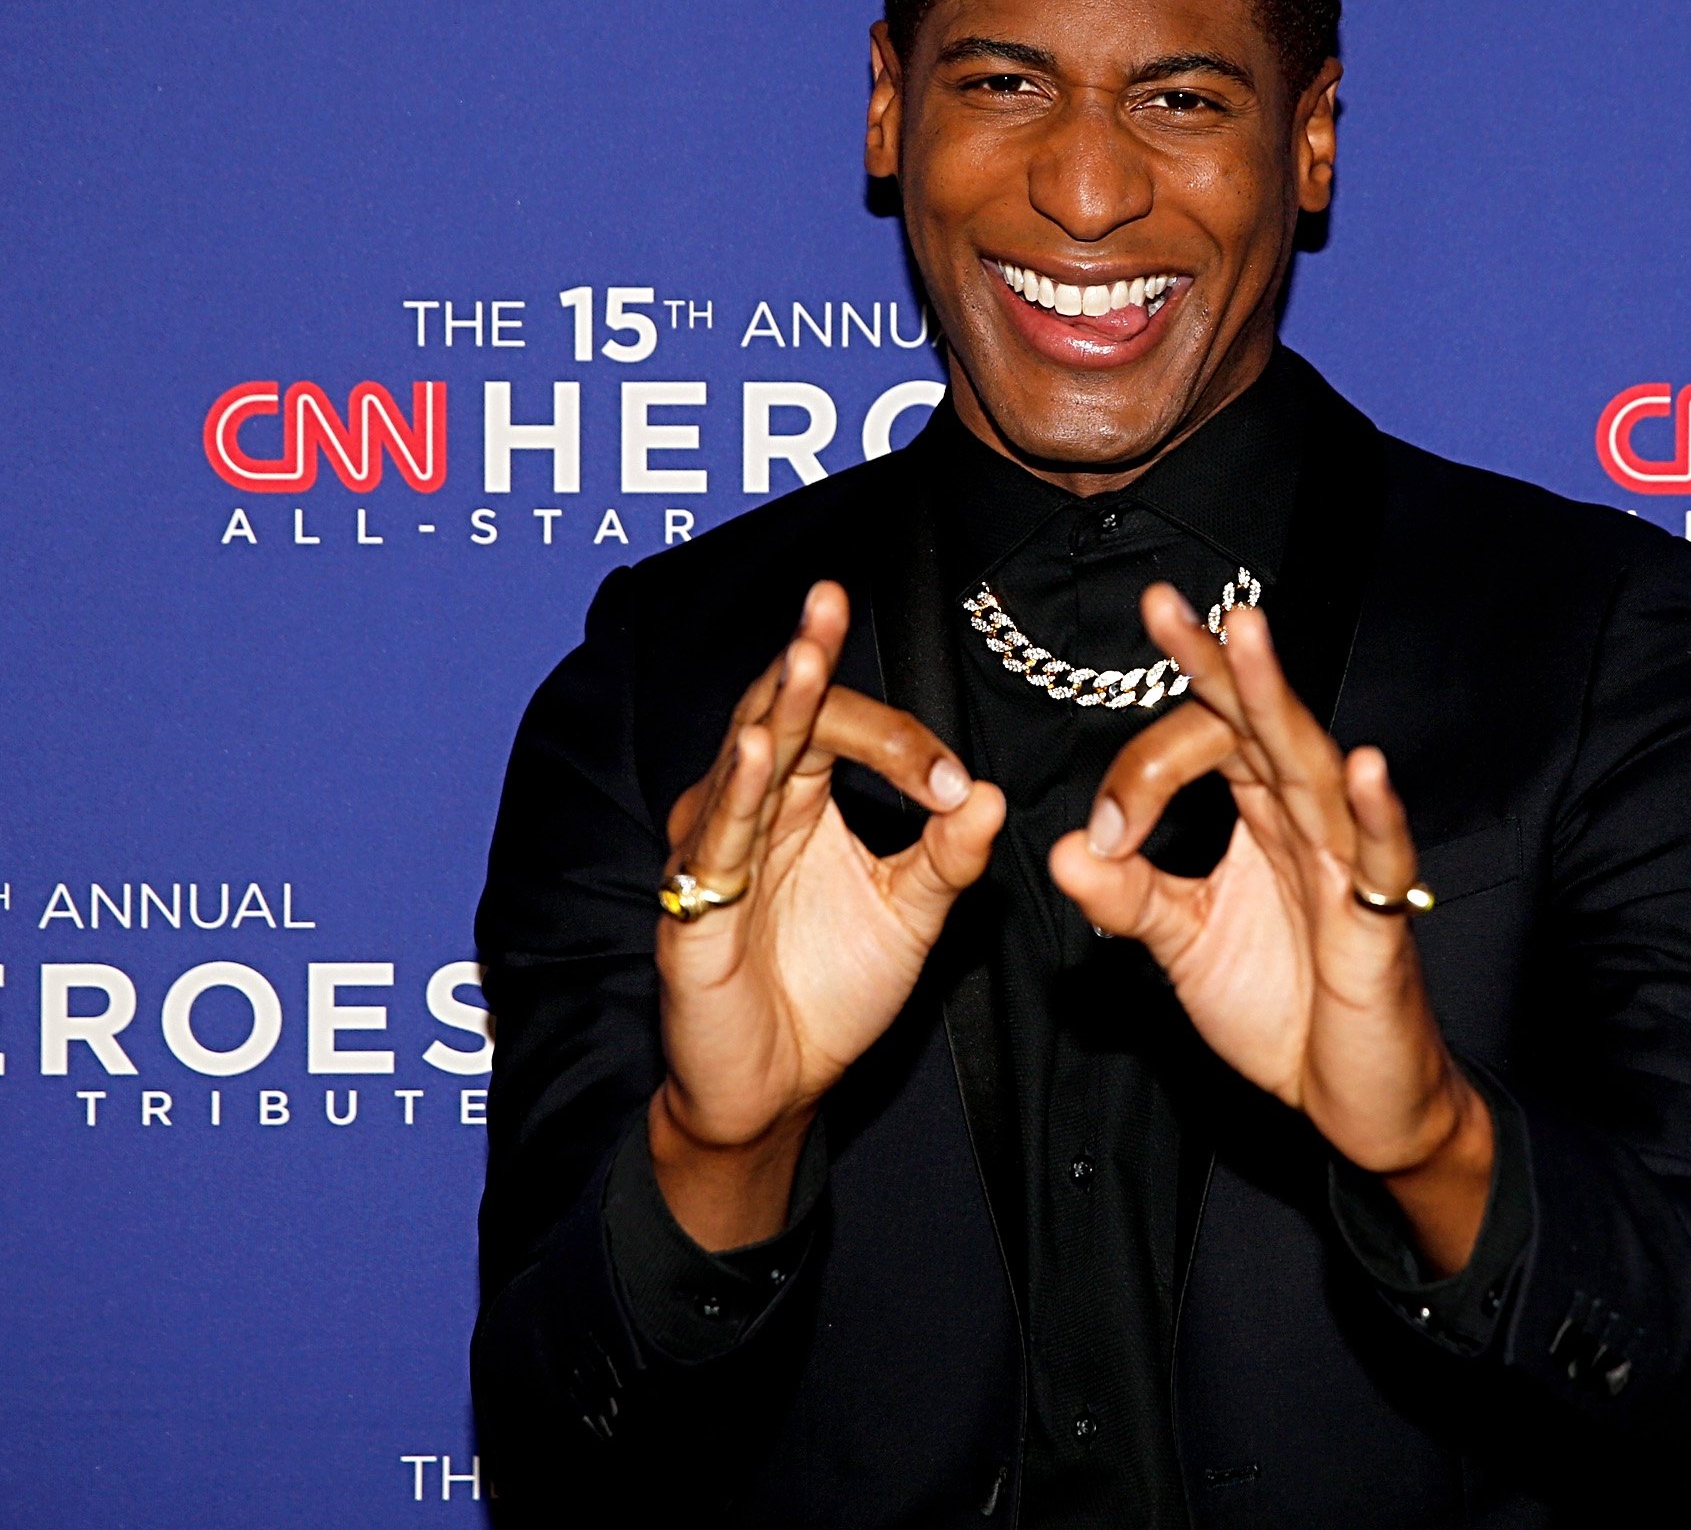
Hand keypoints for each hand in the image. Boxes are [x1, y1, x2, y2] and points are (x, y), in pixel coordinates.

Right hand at [650, 581, 1004, 1248]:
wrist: (775, 1089)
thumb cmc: (831, 991)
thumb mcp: (911, 916)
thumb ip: (950, 858)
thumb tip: (996, 797)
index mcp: (803, 798)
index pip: (841, 728)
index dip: (904, 743)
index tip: (956, 784)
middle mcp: (752, 809)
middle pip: (779, 714)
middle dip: (806, 656)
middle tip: (829, 601)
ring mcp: (715, 853)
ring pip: (744, 761)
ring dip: (776, 706)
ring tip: (805, 655)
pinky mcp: (694, 910)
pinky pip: (718, 842)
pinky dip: (740, 791)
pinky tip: (760, 751)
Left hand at [1048, 588, 1494, 1270]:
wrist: (1352, 1096)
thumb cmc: (1284, 1007)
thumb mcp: (1185, 945)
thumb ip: (1129, 898)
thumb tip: (1066, 848)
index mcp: (1261, 816)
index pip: (1209, 744)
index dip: (1147, 766)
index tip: (1106, 824)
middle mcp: (1307, 823)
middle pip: (1261, 724)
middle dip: (1217, 662)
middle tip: (1172, 604)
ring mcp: (1350, 866)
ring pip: (1314, 769)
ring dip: (1279, 703)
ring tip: (1249, 640)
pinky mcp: (1381, 923)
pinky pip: (1383, 859)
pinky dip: (1378, 813)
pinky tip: (1365, 767)